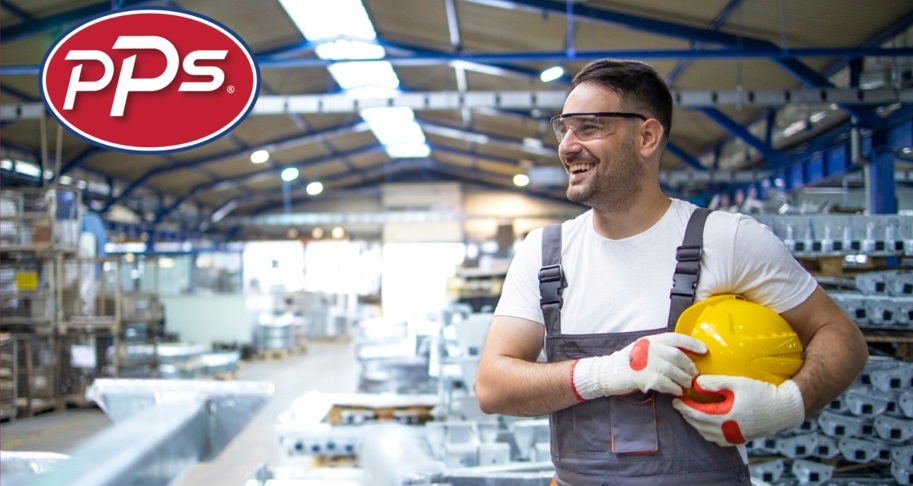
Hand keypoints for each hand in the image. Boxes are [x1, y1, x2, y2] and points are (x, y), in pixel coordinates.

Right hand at [573, 332, 706, 399]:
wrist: (607, 372)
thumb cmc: (629, 362)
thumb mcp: (644, 349)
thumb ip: (661, 350)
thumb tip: (684, 358)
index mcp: (652, 340)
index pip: (677, 338)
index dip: (693, 344)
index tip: (704, 351)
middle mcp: (649, 348)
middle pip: (678, 356)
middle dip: (689, 367)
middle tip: (694, 376)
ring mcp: (645, 362)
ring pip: (673, 371)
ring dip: (683, 380)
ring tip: (686, 385)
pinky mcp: (642, 377)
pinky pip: (664, 383)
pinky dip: (673, 388)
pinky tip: (676, 391)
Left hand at [672, 376, 804, 445]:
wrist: (784, 409)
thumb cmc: (762, 393)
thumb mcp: (738, 383)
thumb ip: (716, 383)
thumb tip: (697, 383)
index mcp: (725, 417)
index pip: (696, 414)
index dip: (684, 407)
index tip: (676, 399)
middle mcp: (728, 431)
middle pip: (700, 425)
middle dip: (687, 415)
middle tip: (680, 405)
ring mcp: (734, 437)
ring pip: (707, 434)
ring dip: (697, 423)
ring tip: (691, 412)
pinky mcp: (740, 438)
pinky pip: (717, 439)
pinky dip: (708, 431)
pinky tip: (707, 422)